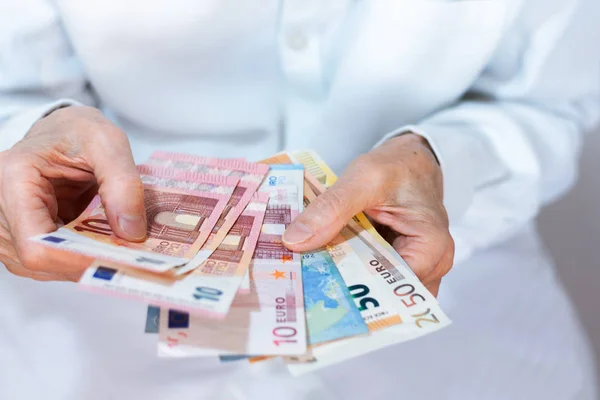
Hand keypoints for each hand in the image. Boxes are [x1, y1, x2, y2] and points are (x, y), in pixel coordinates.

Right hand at [0, 106, 145, 280]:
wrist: (64, 131)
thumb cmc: (78, 131)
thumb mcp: (108, 143)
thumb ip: (122, 184)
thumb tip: (131, 232)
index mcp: (14, 178)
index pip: (34, 242)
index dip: (76, 259)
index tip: (117, 258)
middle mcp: (2, 207)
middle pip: (39, 260)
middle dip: (87, 262)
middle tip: (131, 257)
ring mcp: (10, 226)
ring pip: (45, 267)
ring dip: (85, 263)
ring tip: (120, 248)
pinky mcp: (25, 236)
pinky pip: (51, 261)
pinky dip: (80, 258)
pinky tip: (104, 246)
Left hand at [283, 134, 453, 295]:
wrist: (412, 159)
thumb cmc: (399, 165)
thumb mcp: (363, 178)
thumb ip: (331, 209)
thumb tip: (293, 241)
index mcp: (431, 248)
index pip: (392, 288)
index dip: (353, 291)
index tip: (313, 288)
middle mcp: (431, 266)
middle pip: (385, 295)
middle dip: (345, 292)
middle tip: (302, 287)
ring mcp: (417, 269)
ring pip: (378, 291)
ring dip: (345, 284)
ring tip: (307, 278)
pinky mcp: (398, 265)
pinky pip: (374, 278)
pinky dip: (350, 272)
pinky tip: (322, 266)